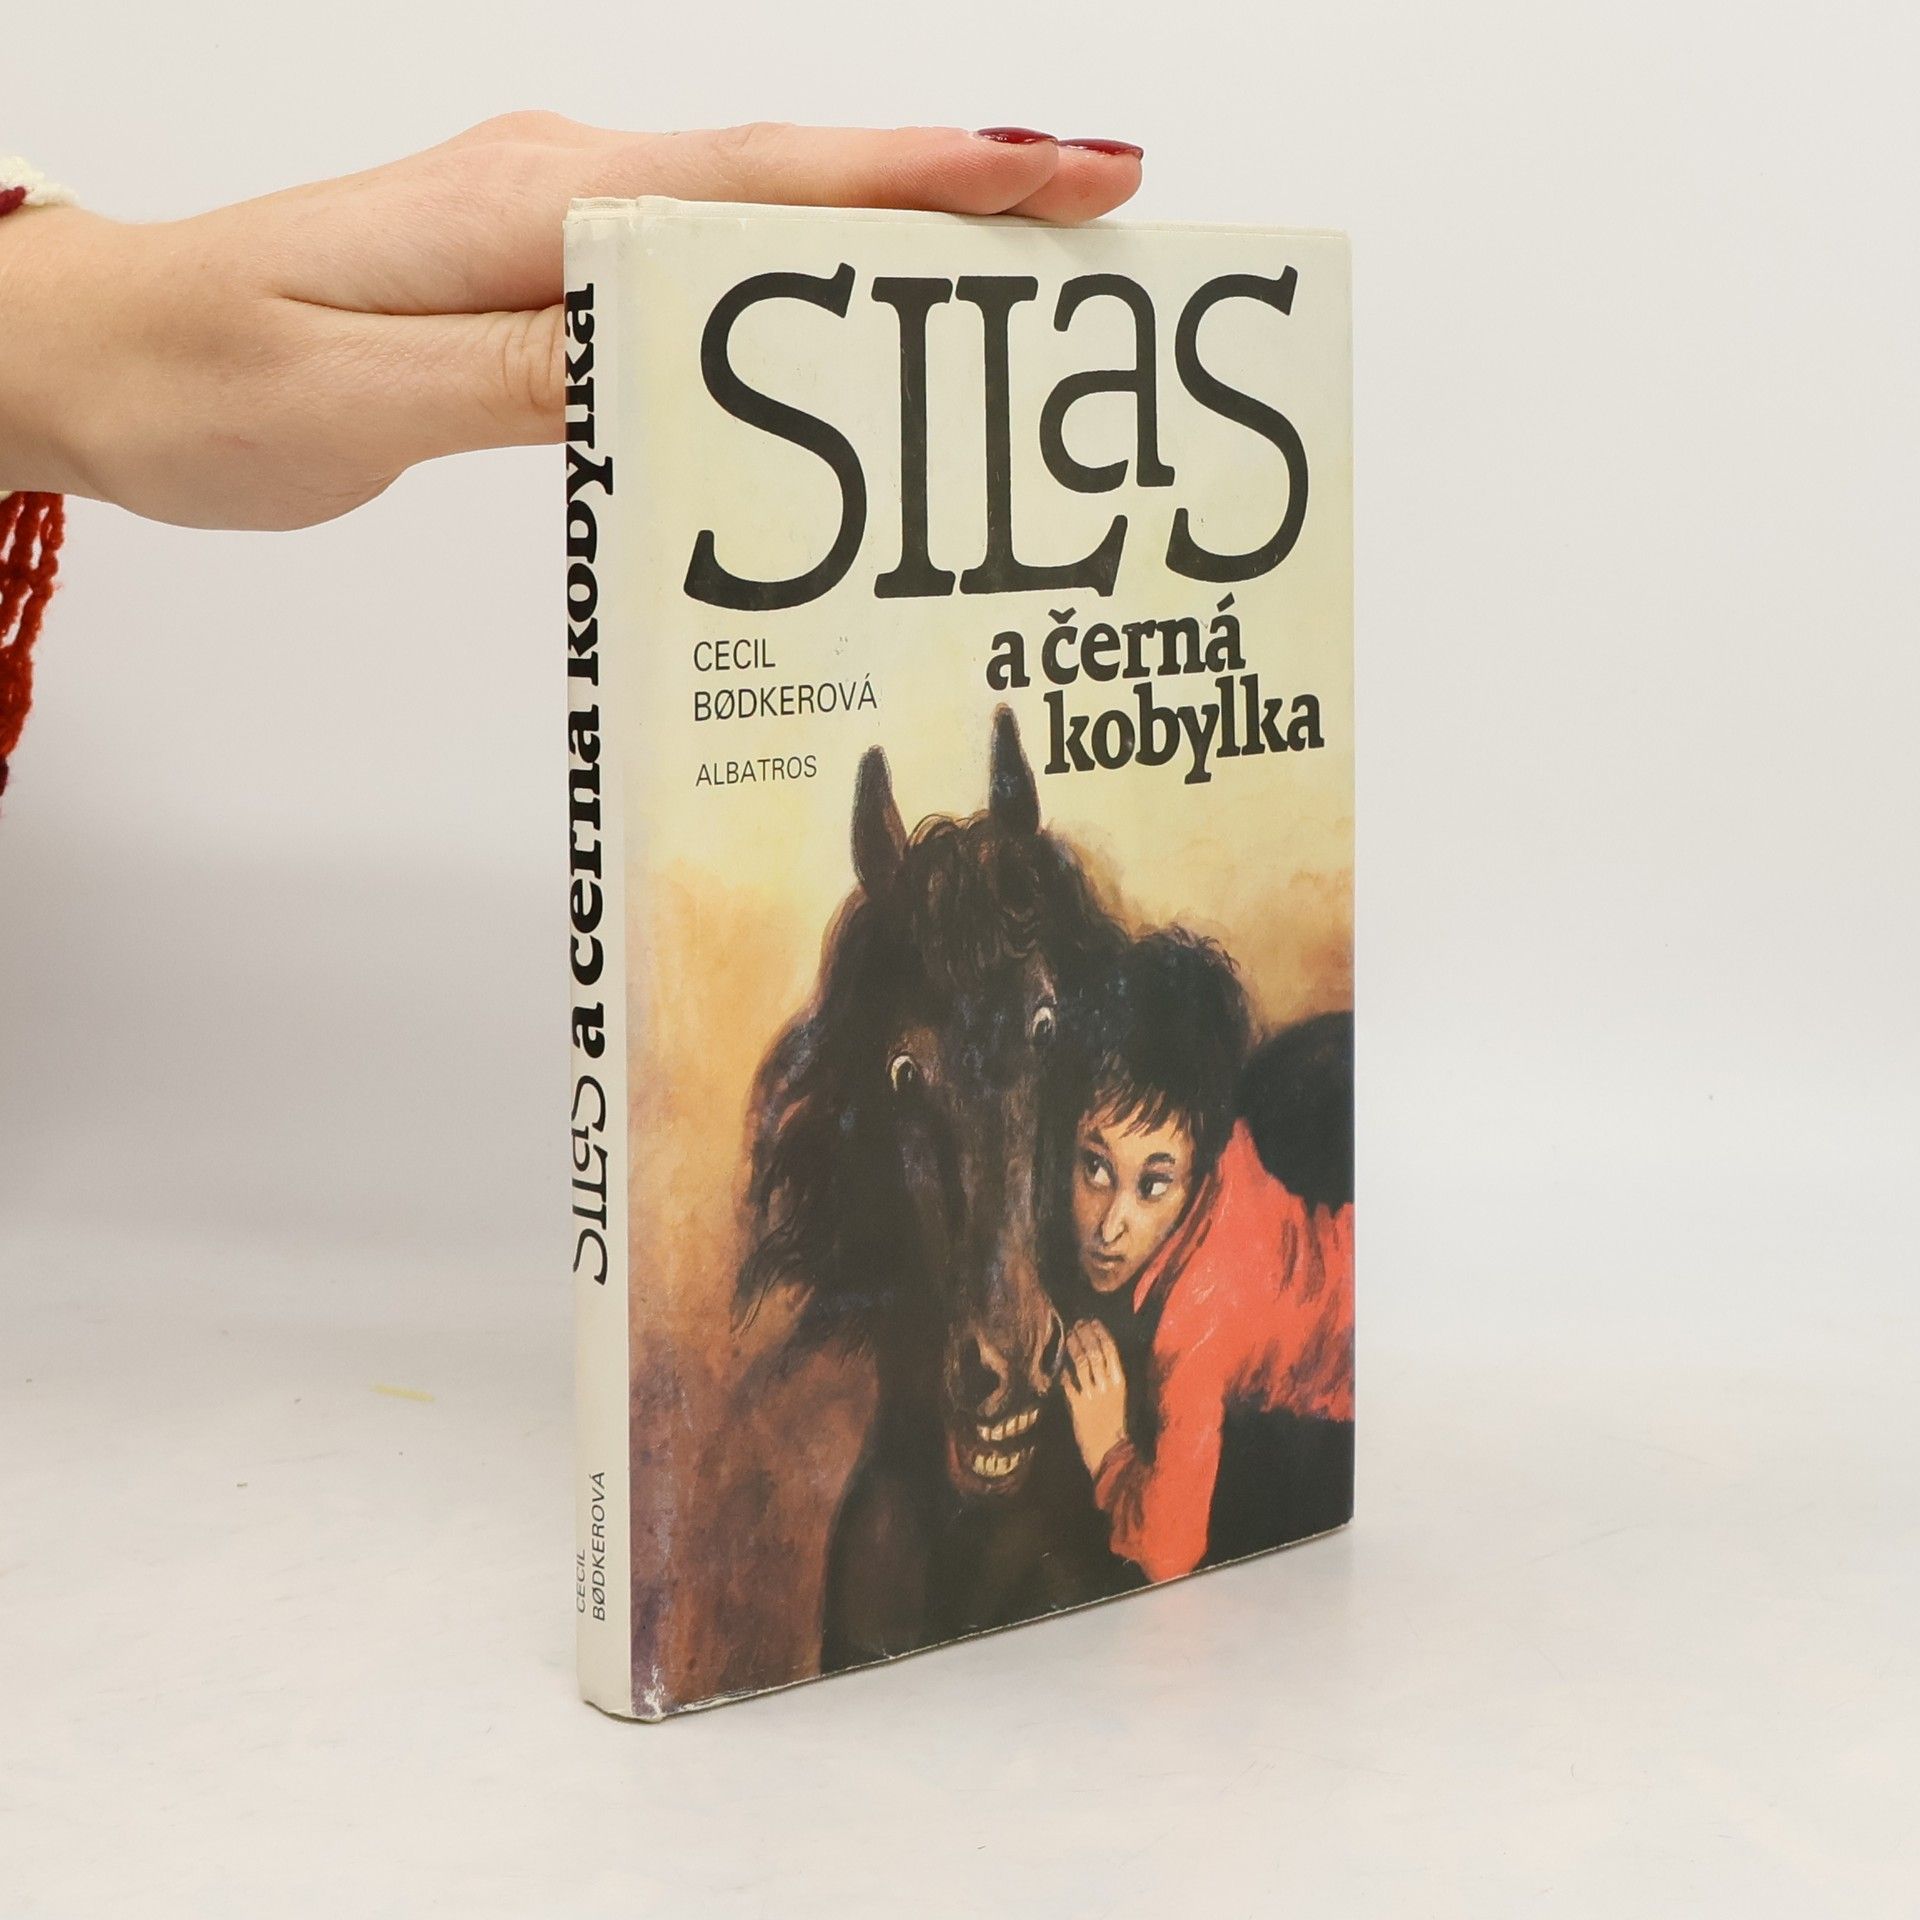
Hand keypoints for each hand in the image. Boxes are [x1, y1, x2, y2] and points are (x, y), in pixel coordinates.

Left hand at [0, 118, 1143, 529]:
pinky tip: (850, 326)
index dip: (920, 179)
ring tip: (1017, 278)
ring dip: (890, 237)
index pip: (763, 185)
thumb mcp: (358, 399)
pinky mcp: (536, 271)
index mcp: (530, 205)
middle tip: (1099, 216)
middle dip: (954, 192)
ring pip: (759, 223)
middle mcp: (558, 188)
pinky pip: (702, 272)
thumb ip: (521, 382)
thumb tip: (674, 370)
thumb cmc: (207, 376)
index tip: (1058, 175)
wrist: (96, 349)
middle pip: (794, 182)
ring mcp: (551, 222)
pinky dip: (799, 286)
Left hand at [1062, 1318, 1129, 1476]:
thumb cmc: (1119, 1427)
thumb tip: (1108, 1360)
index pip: (1111, 1351)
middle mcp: (1107, 1386)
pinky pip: (1069, 1383)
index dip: (1101, 1333)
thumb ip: (1115, 1381)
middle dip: (1085, 1334)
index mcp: (1121, 1383)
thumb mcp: (1123, 1400)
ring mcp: (1092, 1395)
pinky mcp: (1078, 1407)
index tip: (1093, 1322)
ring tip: (1068, 1334)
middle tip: (1077, 1322)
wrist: (1113, 1453)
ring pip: (1082, 1363)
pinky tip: (1059, 1361)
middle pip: (1095, 1352)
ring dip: (1074, 1346)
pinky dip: (1064, 1370)